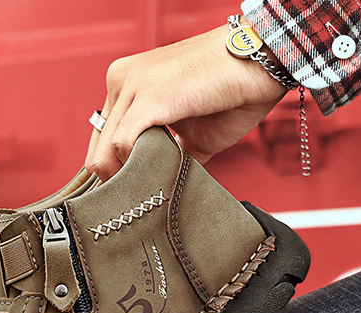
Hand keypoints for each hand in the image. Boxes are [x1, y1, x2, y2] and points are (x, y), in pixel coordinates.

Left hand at [85, 25, 286, 180]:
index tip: (129, 195)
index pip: (100, 140)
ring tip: (151, 193)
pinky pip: (123, 146)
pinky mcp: (150, 97)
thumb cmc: (231, 93)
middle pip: (97, 152)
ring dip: (127, 180)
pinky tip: (158, 176)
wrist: (263, 60)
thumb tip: (157, 191)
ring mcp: (133, 85)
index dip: (112, 173)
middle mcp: (121, 80)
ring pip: (105, 154)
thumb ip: (168, 157)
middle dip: (116, 183)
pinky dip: (137, 169)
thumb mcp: (190, 134)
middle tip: (138, 205)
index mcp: (126, 85)